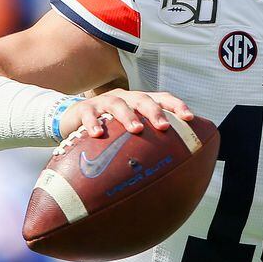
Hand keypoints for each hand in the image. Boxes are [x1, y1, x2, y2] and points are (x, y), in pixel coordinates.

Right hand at [61, 90, 193, 137]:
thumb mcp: (128, 131)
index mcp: (139, 102)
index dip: (177, 105)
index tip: (189, 117)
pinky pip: (89, 114)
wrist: (73, 117)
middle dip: (155, 112)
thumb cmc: (110, 127)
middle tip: (164, 126)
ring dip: (128, 116)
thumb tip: (173, 164)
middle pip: (143, 99)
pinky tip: (97, 134)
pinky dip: (94, 123)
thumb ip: (147, 140)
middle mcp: (125, 98)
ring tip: (136, 129)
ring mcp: (104, 101)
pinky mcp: (84, 109)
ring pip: (118, 104)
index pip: (162, 98)